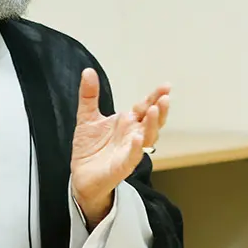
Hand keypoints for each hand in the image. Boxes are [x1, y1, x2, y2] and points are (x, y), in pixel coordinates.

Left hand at [70, 68, 170, 227]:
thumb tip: (88, 71)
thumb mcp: (87, 116)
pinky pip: (133, 156)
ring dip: (152, 125)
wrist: (81, 175)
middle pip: (153, 121)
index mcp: (128, 122)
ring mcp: (130, 150)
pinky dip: (136, 148)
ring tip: (154, 111)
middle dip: (160, 110)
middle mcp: (134, 135)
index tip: (166, 86)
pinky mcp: (123, 166)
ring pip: (148, 137)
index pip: (146, 106)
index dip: (156, 96)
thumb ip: (89, 95)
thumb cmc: (90, 148)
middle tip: (165, 98)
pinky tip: (137, 138)